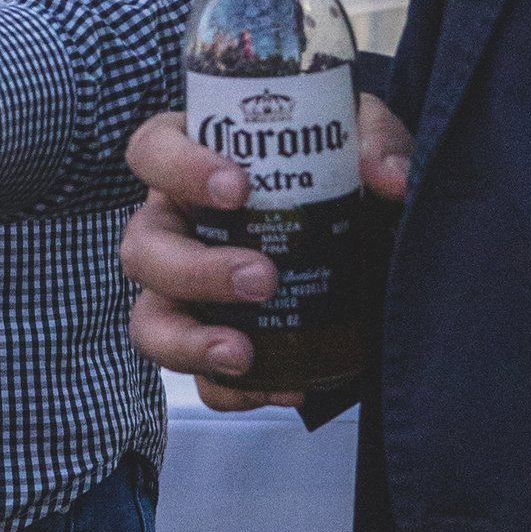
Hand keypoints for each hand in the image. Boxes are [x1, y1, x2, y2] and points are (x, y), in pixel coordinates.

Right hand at [121, 92, 412, 410]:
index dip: (179, 168)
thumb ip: (375, 142)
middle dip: (195, 270)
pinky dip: (231, 390)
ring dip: (189, 341)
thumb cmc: (334, 171)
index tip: (237, 188)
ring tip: (242, 353)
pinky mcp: (210, 343)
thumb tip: (387, 177)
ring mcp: (183, 291)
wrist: (366, 238)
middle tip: (260, 278)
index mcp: (194, 163)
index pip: (153, 150)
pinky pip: (198, 380)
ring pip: (150, 321)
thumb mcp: (356, 140)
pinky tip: (278, 387)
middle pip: (143, 248)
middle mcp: (176, 227)